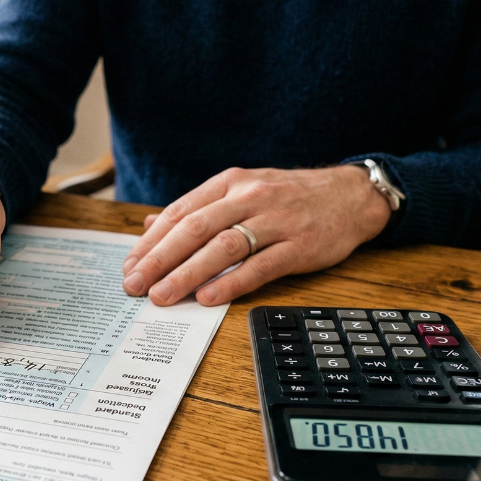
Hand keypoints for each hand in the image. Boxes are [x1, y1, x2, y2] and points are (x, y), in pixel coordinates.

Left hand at [121, 165, 391, 306]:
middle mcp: (249, 197)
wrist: (350, 195)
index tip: (130, 266)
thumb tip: (151, 227)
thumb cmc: (290, 197)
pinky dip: (231, 282)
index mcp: (230, 184)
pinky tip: (208, 297)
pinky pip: (260, 266)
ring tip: (163, 295)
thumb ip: (198, 209)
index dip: (151, 242)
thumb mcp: (242, 191)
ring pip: (223, 247)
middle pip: (195, 229)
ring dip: (188, 274)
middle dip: (160, 260)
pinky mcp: (299, 245)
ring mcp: (276, 221)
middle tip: (135, 285)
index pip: (181, 213)